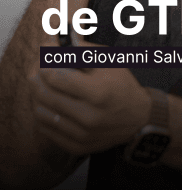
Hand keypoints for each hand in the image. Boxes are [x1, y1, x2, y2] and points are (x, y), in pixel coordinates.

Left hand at [29, 38, 150, 155]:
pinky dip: (42, 114)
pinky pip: (47, 130)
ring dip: (36, 95)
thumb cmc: (122, 84)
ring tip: (39, 84)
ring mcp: (82, 134)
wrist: (138, 117)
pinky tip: (45, 103)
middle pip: (46, 95)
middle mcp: (89, 116)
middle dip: (36, 78)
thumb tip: (53, 42)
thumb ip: (81, 50)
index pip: (57, 77)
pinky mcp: (77, 146)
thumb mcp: (108, 61)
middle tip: (35, 69)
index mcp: (98, 92)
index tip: (43, 57)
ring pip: (42, 113)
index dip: (45, 64)